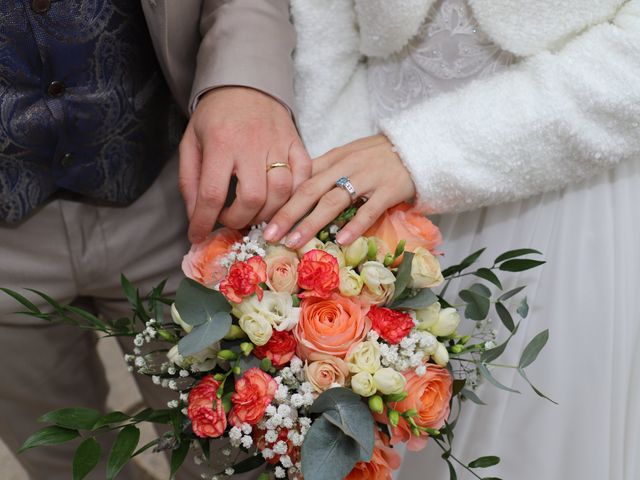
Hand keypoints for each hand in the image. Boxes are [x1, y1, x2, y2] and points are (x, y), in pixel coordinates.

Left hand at [179, 86, 310, 243]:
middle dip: (239, 219)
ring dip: (266, 213)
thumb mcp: (191, 143)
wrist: (245, 82)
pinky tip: (279, 201)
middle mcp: (252, 144)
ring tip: (253, 213)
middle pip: (253, 198)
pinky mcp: (297, 143)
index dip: (204, 221)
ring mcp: (279, 144)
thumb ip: (190, 181)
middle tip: (230, 219)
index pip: (212, 193)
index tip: (198, 235)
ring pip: (281, 192)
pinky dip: (294, 196)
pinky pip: (304, 177)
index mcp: (221, 143)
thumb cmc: (215, 116)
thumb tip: (195, 217)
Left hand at [263, 134, 415, 246]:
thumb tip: (295, 192)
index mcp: (333, 158)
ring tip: (294, 242)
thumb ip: (324, 171)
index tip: (262, 217)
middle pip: (310, 190)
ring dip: (310, 223)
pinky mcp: (389, 189)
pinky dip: (354, 226)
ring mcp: (368, 178)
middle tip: (269, 235)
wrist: (418, 145)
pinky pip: (369, 210)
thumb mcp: (348, 156)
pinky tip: (341, 241)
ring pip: (333, 201)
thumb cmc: (379, 156)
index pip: (301, 177)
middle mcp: (346, 166)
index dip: (280, 198)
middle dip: (286, 214)